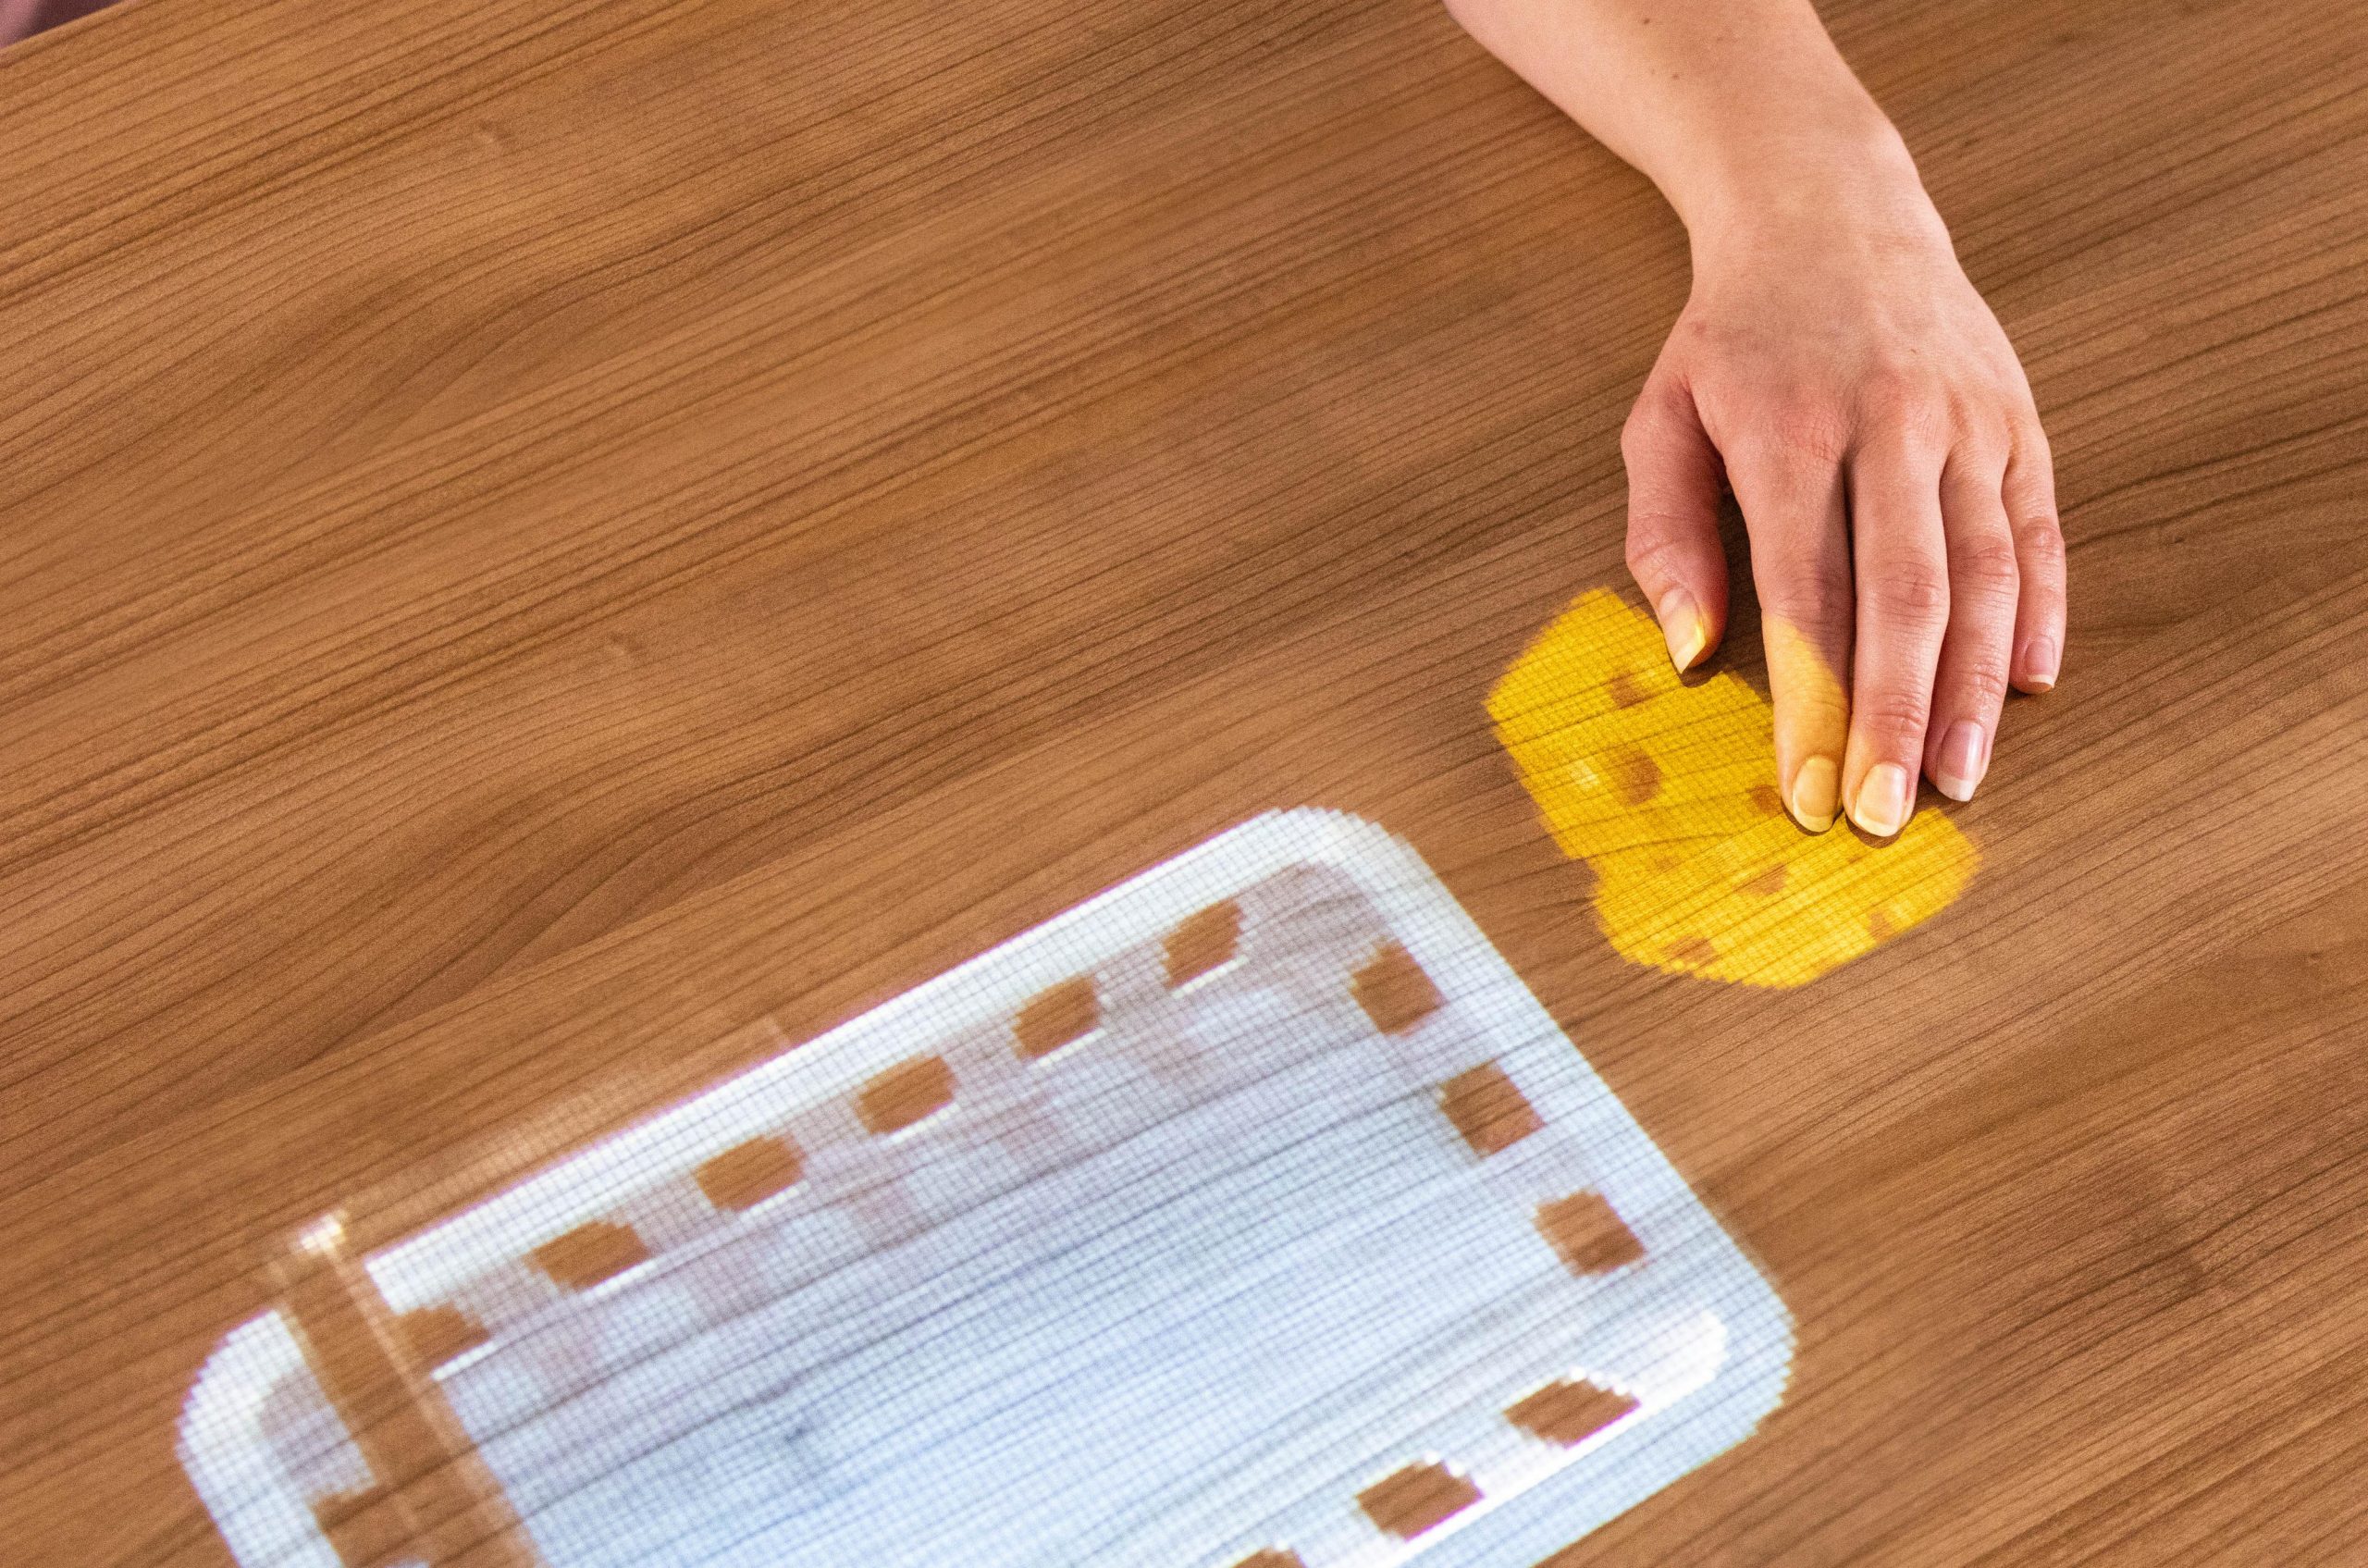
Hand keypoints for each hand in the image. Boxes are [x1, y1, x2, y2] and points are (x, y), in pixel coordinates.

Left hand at [1620, 172, 2065, 835]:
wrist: (1830, 211)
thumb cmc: (1732, 338)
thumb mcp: (1661, 416)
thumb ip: (1665, 534)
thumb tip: (1690, 650)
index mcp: (1788, 431)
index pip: (1804, 595)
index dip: (1809, 702)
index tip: (1805, 791)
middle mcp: (1889, 424)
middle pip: (1903, 596)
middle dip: (1893, 715)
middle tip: (1885, 813)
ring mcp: (1966, 420)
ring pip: (1984, 572)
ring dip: (1973, 686)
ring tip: (1957, 779)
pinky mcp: (2018, 418)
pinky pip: (2038, 529)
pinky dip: (2039, 612)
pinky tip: (2030, 687)